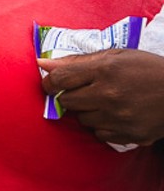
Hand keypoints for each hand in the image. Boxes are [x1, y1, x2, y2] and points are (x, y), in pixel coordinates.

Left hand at [38, 49, 163, 145]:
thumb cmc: (147, 69)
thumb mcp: (116, 56)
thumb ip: (77, 61)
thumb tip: (42, 64)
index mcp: (105, 70)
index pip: (59, 79)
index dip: (49, 82)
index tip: (51, 83)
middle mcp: (109, 95)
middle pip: (67, 102)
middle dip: (70, 96)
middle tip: (85, 91)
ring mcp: (119, 117)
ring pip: (82, 119)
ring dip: (88, 111)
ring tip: (106, 101)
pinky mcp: (128, 134)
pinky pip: (100, 133)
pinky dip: (103, 125)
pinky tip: (117, 114)